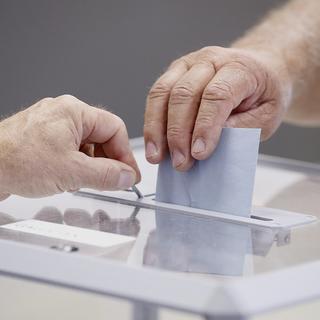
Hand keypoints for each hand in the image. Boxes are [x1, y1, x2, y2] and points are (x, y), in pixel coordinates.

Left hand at [0, 95, 140, 197]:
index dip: (125, 154)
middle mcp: (64, 114)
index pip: (115, 128)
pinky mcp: (44, 139)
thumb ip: (106, 175)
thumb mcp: (71, 171)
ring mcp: (53, 126)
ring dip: (93, 165)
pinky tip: (72, 178)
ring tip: (88, 181)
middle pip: (102, 136)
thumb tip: (127, 176)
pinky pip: (72, 150)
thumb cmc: (14, 160)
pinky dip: (78, 165)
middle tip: (114, 181)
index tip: (129, 175)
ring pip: (87, 145)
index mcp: (74, 111)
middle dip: (110, 161)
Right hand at [144, 46, 291, 169]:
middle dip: (178, 133)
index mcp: (239, 68)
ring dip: (157, 129)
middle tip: (180, 162)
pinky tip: (153, 143)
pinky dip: (152, 122)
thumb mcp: (268, 116)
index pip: (217, 96)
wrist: (259, 70)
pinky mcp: (174, 74)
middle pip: (184, 94)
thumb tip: (210, 142)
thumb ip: (243, 128)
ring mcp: (188, 65)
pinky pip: (156, 96)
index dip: (205, 126)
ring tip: (157, 156)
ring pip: (163, 93)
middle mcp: (210, 60)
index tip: (199, 154)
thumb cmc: (264, 93)